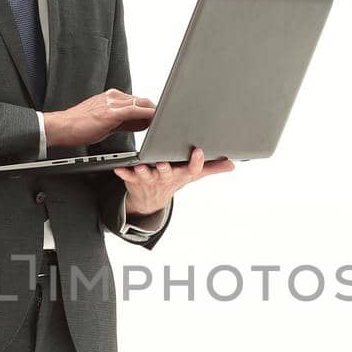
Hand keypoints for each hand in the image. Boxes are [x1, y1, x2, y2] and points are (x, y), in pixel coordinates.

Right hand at [44, 90, 156, 148]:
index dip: (150, 109)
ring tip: (166, 119)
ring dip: (154, 111)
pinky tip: (155, 118)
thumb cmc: (78, 126)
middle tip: (168, 117)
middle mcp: (112, 97)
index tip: (160, 115)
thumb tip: (141, 123)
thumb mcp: (105, 123)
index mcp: (111, 97)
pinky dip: (147, 114)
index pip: (136, 101)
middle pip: (141, 100)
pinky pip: (134, 111)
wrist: (61, 127)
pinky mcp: (110, 112)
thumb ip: (124, 122)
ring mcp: (111, 103)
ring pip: (140, 103)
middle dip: (155, 109)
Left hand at [113, 146, 234, 214]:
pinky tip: (119, 167)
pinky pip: (128, 176)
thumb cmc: (173, 180)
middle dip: (166, 168)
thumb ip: (212, 168)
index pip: (192, 169)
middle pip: (168, 172)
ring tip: (140, 166)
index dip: (196, 161)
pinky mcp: (135, 179)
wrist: (151, 200)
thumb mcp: (192, 175)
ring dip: (144, 171)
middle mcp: (167, 177)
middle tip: (164, 162)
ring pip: (148, 175)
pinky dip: (124, 172)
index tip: (199, 151)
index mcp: (181, 174)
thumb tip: (232, 164)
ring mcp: (150, 179)